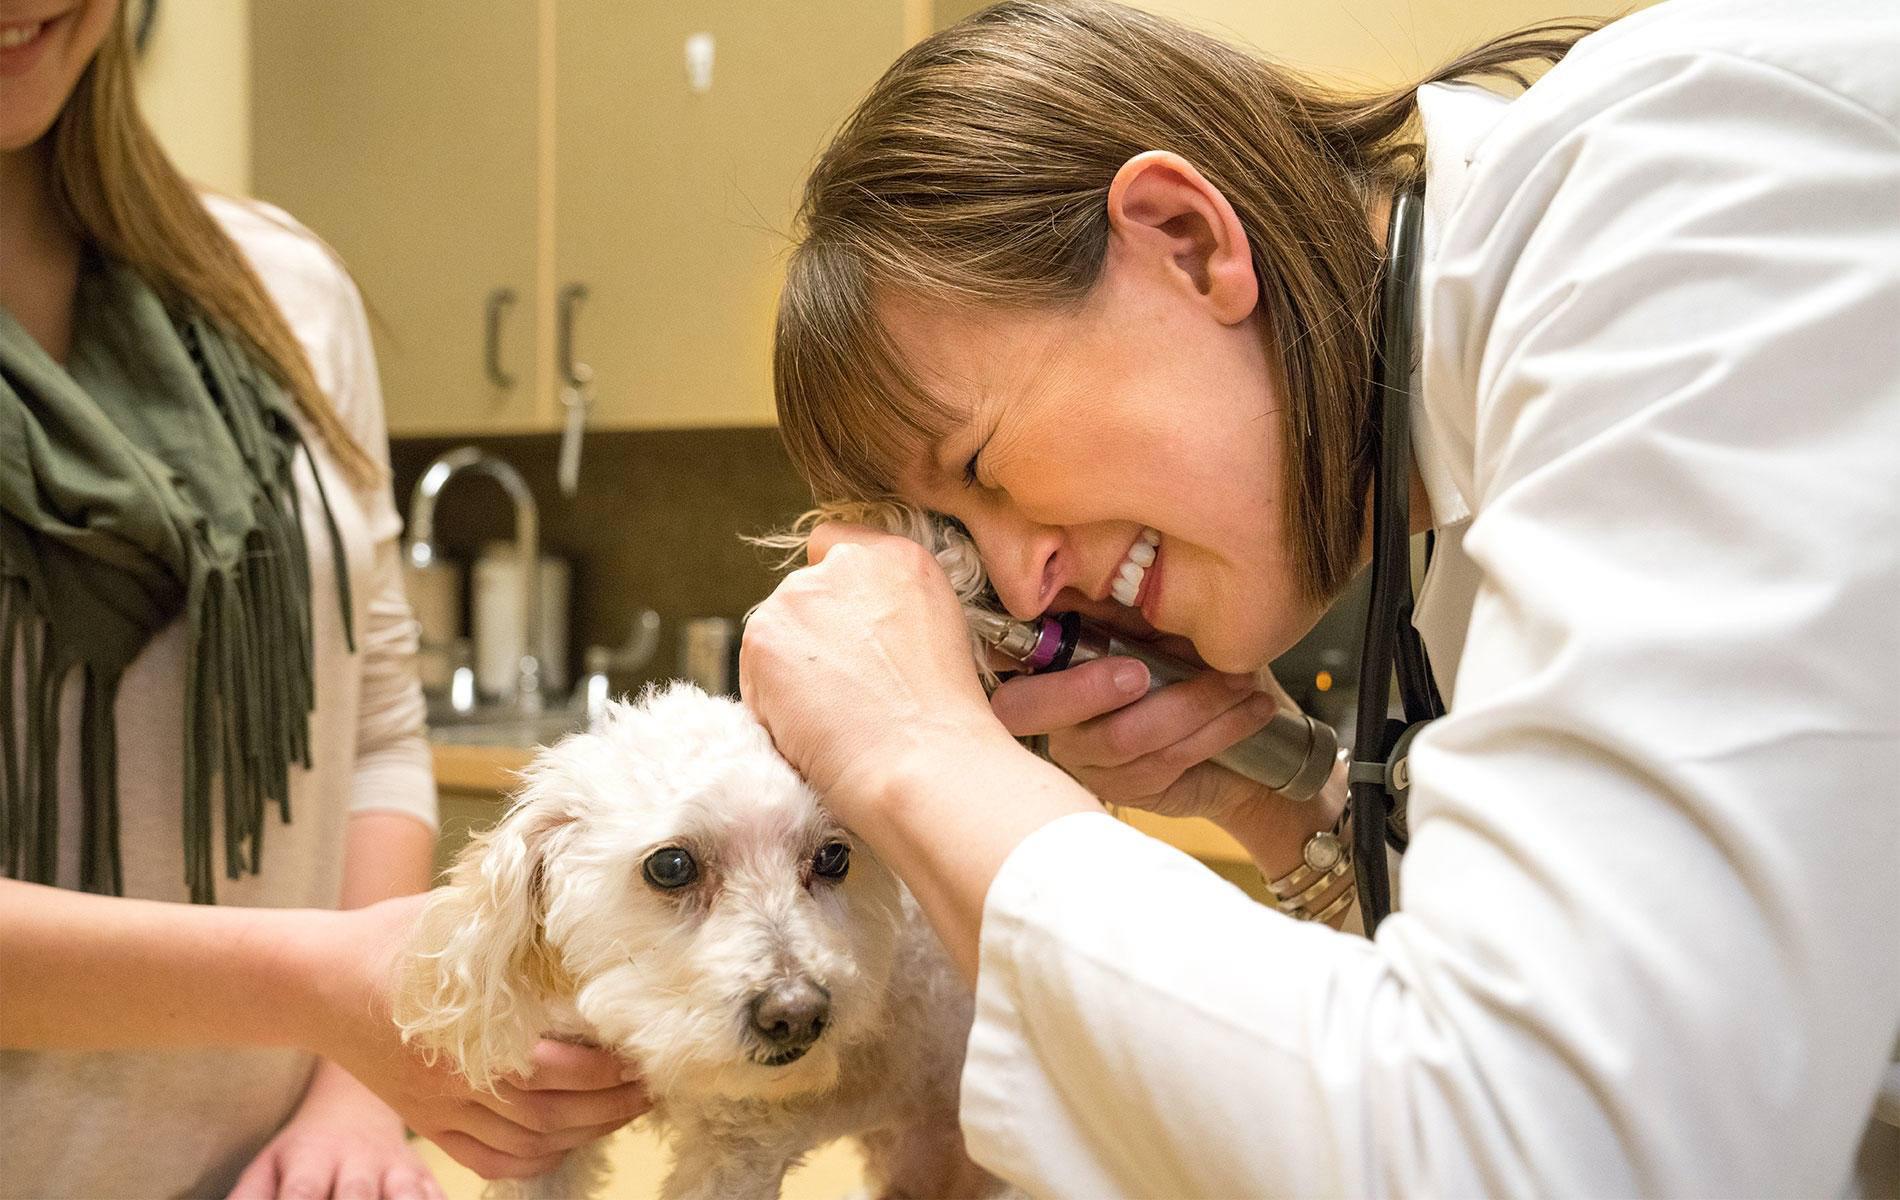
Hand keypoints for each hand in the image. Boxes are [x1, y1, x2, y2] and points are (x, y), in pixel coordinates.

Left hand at [228, 1062, 442, 1199]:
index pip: (302, 1192)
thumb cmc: (306, 1148)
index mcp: (313, 1158)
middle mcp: (357, 1162)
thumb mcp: (270, 1163)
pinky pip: (440, 1194)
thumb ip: (250, 1196)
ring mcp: (397, 1167)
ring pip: (407, 1192)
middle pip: (358, 1195)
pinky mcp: (426, 1175)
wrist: (361, 1103)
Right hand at [299, 896, 651, 1180]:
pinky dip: (534, 1159)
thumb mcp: (456, 918)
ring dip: (583, 1133)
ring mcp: (437, 1108)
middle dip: (611, 1106)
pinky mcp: (425, 1122)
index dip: (608, 1071)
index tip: (643, 1051)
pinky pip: (486, 1160)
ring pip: (525, 1144)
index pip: (556, 1069)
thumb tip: (579, 905)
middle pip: (549, 1115)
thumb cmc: (392, 939)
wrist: (317, 980)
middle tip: (652, 1082)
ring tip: (624, 1107)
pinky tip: (566, 1139)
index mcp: (466, 1031)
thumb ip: (515, 924)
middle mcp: (453, 1081)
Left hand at [740, 523, 1011, 823]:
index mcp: (899, 557)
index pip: (837, 547)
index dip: (836, 595)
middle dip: (811, 638)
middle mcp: (845, 564)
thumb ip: (893, 611)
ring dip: (788, 672)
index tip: (847, 636)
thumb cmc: (942, 722)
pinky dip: (771, 705)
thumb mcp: (940, 635)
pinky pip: (754, 675)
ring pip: (774, 635)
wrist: (919, 760)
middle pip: (802, 595)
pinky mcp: (762, 636)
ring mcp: (799, 596)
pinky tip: (809, 728)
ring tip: (831, 717)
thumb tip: (858, 633)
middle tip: (843, 692)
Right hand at [989, 594, 1293, 822]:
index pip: (1008, 672)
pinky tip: (1252, 709)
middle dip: (1086, 689)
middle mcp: (1053, 723)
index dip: (1027, 658)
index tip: (1085, 647)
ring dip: (1191, 703)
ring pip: (1122, 736)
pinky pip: (1166, 760)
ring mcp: (1086, 762)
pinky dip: (1217, 729)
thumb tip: (1097, 569)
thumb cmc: (1186, 674)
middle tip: (1140, 671)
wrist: (1238, 744)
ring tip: (1240, 680)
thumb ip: (1121, 612)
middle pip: (1034, 712)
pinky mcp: (1126, 791)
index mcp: (1045, 673)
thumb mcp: (1154, 630)